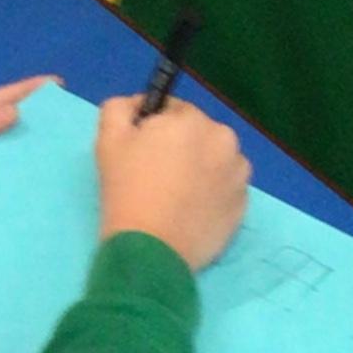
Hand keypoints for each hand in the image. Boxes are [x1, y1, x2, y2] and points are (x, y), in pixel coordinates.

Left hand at [0, 77, 53, 230]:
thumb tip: (13, 112)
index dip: (25, 91)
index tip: (60, 84)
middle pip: (8, 132)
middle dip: (38, 124)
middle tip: (74, 127)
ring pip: (9, 164)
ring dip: (35, 160)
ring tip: (68, 162)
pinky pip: (4, 196)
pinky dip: (24, 193)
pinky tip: (45, 202)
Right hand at [95, 94, 248, 272]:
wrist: (151, 249)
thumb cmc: (127, 190)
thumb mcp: (109, 139)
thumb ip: (120, 108)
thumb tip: (138, 103)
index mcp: (193, 120)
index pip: (174, 110)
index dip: (155, 127)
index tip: (143, 150)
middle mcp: (224, 140)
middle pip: (199, 134)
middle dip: (182, 146)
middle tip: (157, 174)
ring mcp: (239, 174)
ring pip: (216, 159)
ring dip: (201, 166)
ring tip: (177, 194)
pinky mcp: (243, 205)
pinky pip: (226, 188)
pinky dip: (213, 192)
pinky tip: (191, 209)